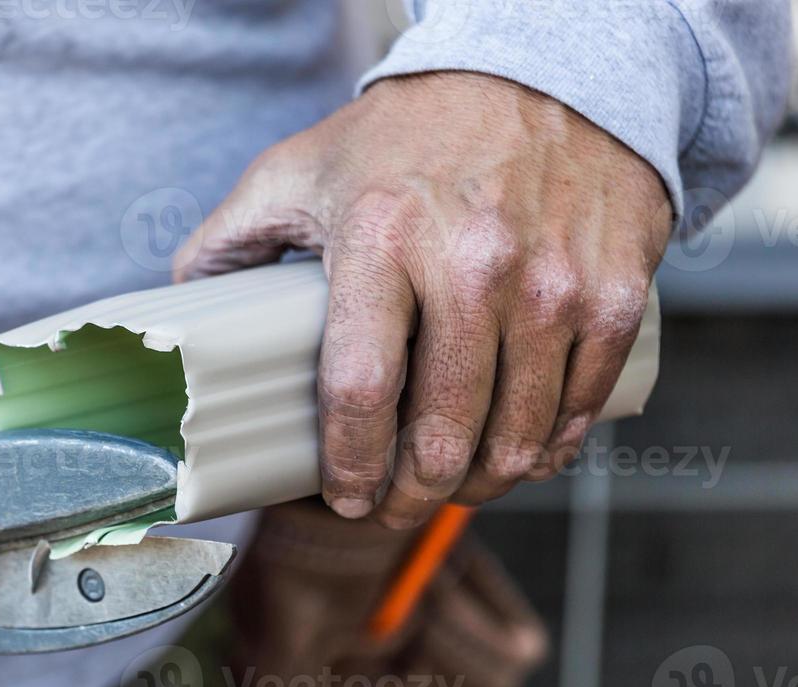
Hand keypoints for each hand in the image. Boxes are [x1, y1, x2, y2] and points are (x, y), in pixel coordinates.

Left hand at [175, 71, 670, 527]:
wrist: (546, 72)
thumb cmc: (415, 131)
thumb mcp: (302, 167)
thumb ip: (231, 239)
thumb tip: (183, 308)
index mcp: (382, 236)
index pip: (361, 390)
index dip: (351, 465)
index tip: (346, 496)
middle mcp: (474, 264)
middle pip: (444, 433)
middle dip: (413, 494)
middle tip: (396, 505)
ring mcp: (552, 284)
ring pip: (516, 436)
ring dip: (482, 483)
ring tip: (456, 484)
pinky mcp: (614, 293)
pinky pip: (582, 406)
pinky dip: (549, 448)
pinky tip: (522, 452)